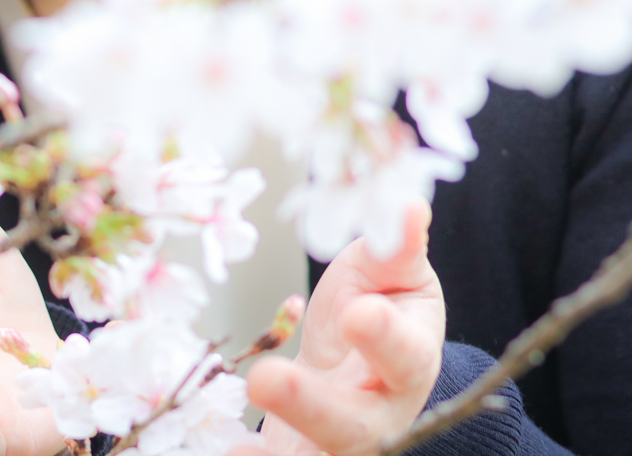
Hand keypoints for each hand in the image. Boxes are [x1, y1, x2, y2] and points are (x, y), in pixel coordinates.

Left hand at [232, 204, 444, 455]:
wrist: (355, 362)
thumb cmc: (376, 306)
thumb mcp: (389, 273)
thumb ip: (396, 246)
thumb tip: (406, 201)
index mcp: (409, 361)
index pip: (403, 356)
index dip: (384, 340)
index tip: (358, 314)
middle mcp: (376, 415)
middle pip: (350, 423)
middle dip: (310, 405)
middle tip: (266, 379)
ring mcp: (335, 442)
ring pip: (315, 452)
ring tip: (233, 448)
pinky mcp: (296, 453)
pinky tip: (222, 450)